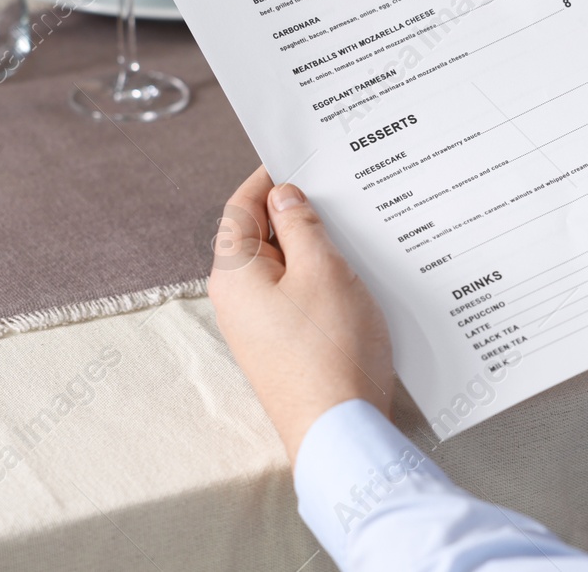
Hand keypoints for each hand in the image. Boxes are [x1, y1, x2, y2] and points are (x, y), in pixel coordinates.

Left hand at [208, 168, 394, 463]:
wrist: (341, 430)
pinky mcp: (282, 346)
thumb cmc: (331, 348)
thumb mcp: (324, 270)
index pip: (241, 207)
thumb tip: (285, 197)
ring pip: (282, 268)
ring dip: (313, 247)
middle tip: (338, 191)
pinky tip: (354, 274)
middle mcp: (237, 299)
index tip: (301, 159)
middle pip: (260, 236)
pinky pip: (295, 297)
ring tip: (353, 229)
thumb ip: (302, 226)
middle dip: (297, 212)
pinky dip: (319, 278)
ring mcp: (258, 326)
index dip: (269, 178)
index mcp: (233, 274)